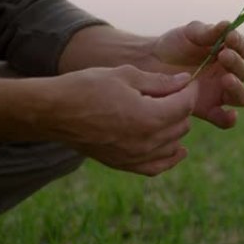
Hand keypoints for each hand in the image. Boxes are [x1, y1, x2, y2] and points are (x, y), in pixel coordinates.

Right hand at [41, 65, 197, 175]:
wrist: (54, 112)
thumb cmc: (88, 87)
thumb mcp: (126, 75)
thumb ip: (160, 81)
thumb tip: (186, 82)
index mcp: (149, 117)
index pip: (186, 106)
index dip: (190, 91)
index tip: (188, 82)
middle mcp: (146, 142)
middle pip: (182, 125)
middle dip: (181, 107)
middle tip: (171, 93)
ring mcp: (135, 157)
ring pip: (174, 145)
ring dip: (175, 128)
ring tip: (165, 112)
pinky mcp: (124, 164)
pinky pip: (157, 167)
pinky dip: (169, 158)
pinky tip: (176, 149)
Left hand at [150, 21, 243, 128]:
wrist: (150, 63)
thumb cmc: (173, 45)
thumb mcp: (189, 33)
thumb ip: (207, 32)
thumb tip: (227, 25)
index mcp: (228, 52)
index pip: (243, 48)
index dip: (240, 43)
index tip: (229, 38)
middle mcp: (228, 73)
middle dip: (237, 63)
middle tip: (223, 56)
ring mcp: (219, 93)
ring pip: (241, 97)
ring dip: (237, 88)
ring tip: (226, 79)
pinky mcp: (208, 110)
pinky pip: (224, 119)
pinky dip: (230, 119)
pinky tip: (230, 115)